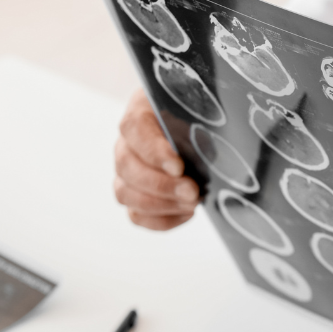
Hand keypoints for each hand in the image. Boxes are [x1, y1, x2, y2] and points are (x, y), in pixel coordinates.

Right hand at [113, 90, 198, 229]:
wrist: (197, 129)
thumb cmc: (198, 117)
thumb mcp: (202, 113)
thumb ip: (201, 127)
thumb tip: (207, 153)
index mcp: (141, 111)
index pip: (135, 128)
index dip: (154, 151)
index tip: (178, 167)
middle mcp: (126, 143)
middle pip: (126, 166)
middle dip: (161, 185)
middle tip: (192, 192)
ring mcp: (126, 172)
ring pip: (125, 193)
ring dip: (160, 205)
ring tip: (192, 203)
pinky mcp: (135, 196)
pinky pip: (137, 215)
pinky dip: (162, 220)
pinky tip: (187, 212)